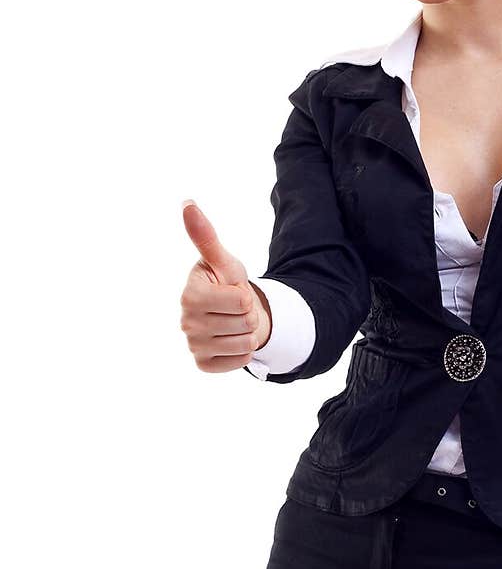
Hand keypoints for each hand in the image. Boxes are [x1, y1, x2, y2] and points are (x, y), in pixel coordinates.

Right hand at [179, 200, 271, 372]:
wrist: (233, 313)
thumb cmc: (226, 283)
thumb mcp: (223, 260)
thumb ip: (205, 236)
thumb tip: (187, 203)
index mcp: (189, 295)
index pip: (239, 301)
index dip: (245, 295)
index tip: (233, 291)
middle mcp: (186, 322)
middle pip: (245, 322)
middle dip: (248, 313)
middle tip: (236, 309)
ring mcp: (193, 345)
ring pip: (245, 344)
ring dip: (247, 333)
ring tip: (234, 323)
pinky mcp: (203, 364)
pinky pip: (240, 362)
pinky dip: (243, 352)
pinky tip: (231, 340)